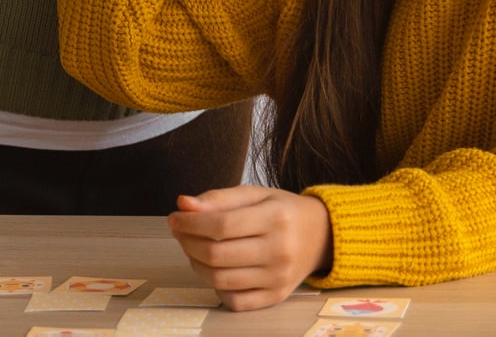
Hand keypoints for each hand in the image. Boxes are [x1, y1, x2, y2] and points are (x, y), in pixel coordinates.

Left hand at [168, 185, 333, 309]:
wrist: (321, 235)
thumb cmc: (282, 211)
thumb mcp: (255, 194)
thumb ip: (218, 198)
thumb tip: (183, 205)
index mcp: (275, 218)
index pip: (221, 225)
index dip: (190, 223)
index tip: (175, 218)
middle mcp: (280, 250)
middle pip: (217, 255)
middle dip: (188, 243)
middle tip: (179, 232)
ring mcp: (278, 278)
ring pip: (220, 280)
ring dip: (195, 264)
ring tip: (192, 248)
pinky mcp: (276, 296)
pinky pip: (235, 301)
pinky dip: (216, 287)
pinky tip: (213, 269)